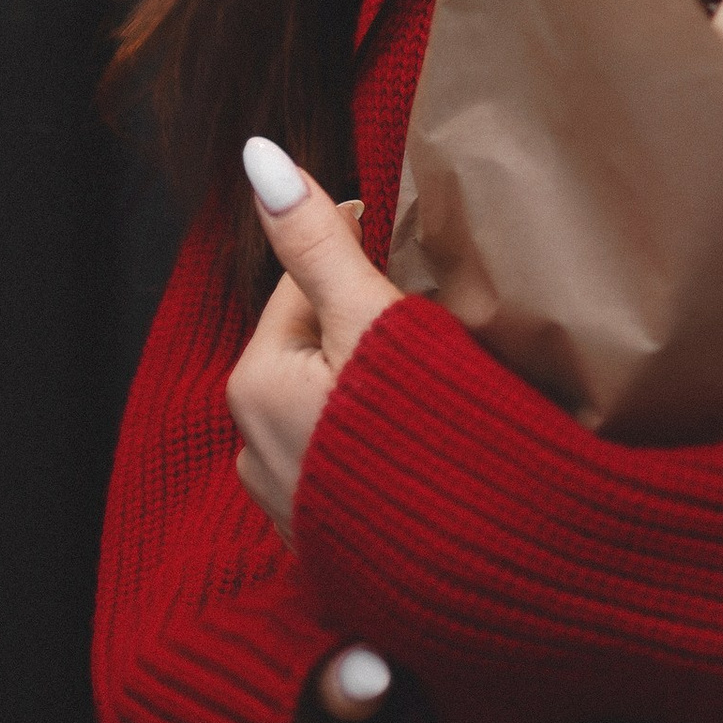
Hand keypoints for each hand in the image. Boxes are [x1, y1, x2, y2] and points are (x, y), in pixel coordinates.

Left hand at [227, 137, 402, 537]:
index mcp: (256, 382)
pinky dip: (378, 440)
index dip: (361, 252)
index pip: (304, 283)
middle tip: (432, 312)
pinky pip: (347, 461)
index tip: (413, 244)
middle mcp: (253, 447)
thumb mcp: (368, 319)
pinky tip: (424, 438)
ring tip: (435, 375)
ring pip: (330, 405)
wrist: (469, 571)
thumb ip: (315, 240)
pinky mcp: (329, 543)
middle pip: (315, 346)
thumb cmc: (419, 434)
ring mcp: (290, 503)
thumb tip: (257, 152)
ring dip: (371, 385)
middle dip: (363, 322)